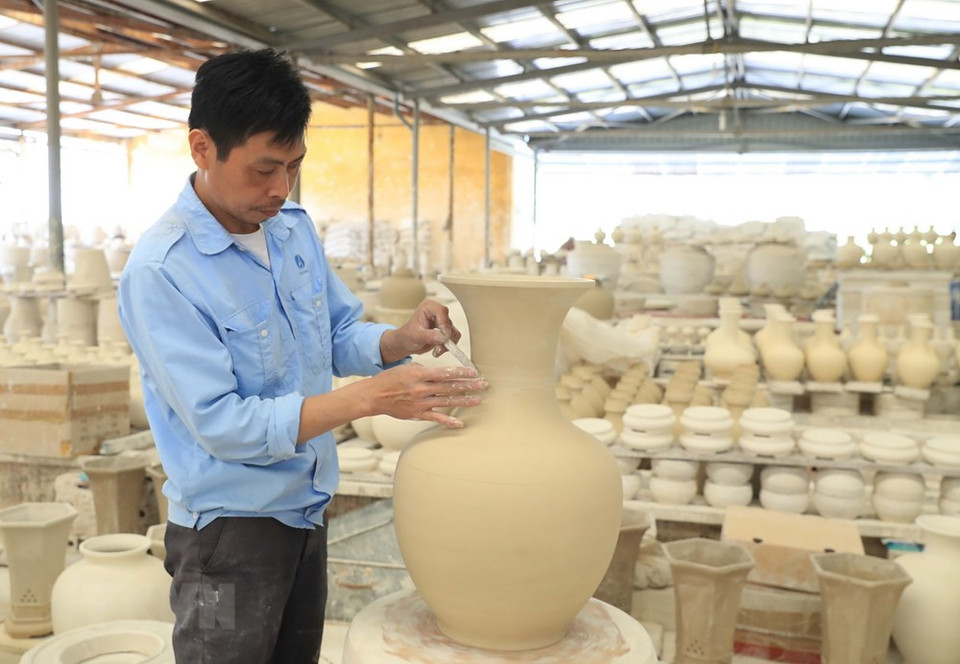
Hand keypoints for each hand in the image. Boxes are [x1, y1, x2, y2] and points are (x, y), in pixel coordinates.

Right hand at [364, 364, 485, 427]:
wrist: (375, 395)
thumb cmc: (391, 379)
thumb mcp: (408, 367)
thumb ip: (426, 370)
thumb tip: (443, 373)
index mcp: (419, 374)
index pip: (444, 372)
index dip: (460, 372)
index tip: (474, 371)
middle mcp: (421, 389)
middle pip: (449, 387)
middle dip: (468, 385)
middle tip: (484, 384)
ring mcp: (420, 403)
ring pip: (446, 402)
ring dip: (464, 401)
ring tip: (478, 400)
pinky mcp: (417, 414)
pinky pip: (435, 418)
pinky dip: (448, 422)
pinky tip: (460, 423)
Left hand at [380, 299, 461, 363]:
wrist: (406, 343)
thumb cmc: (407, 336)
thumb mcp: (416, 336)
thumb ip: (430, 336)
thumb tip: (444, 338)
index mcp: (428, 307)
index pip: (442, 311)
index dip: (444, 324)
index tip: (445, 336)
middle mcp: (437, 312)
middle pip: (449, 323)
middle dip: (445, 338)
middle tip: (438, 348)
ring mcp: (443, 321)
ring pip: (453, 332)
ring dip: (447, 344)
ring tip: (437, 351)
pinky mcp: (446, 331)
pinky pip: (453, 338)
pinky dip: (448, 346)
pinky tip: (438, 350)